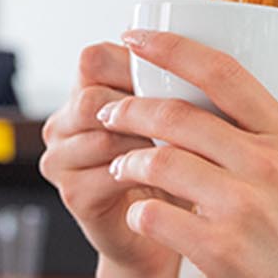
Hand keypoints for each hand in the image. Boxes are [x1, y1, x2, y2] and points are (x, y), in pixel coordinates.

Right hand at [39, 42, 180, 277]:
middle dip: (143, 107)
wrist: (173, 230)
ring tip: (187, 148)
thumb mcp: (183, 116)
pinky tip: (173, 177)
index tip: (178, 76)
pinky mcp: (73, 195)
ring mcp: (62, 159)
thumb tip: (216, 47)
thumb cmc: (184, 166)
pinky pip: (105, 174)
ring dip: (147, 141)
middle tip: (189, 120)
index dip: (132, 63)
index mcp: (86, 90)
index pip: (93, 59)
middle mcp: (64, 121)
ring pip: (100, 135)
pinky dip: (143, 173)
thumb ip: (180, 84)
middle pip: (92, 98)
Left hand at [97, 30, 277, 277]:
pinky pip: (156, 216)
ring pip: (159, 161)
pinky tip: (140, 214)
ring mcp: (243, 210)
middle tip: (108, 110)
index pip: (224, 74)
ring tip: (121, 164)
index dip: (172, 49)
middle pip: (178, 115)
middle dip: (130, 106)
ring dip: (128, 159)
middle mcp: (267, 168)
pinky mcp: (221, 253)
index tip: (135, 38)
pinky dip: (138, 211)